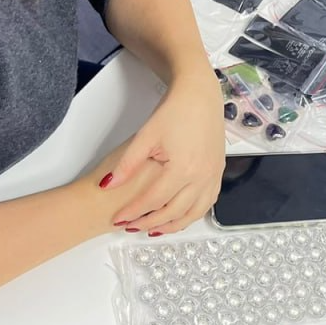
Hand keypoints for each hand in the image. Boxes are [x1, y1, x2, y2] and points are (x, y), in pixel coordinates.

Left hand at [98, 68, 225, 235]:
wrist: (200, 95)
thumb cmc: (175, 111)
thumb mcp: (145, 136)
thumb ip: (127, 164)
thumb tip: (106, 185)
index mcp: (183, 168)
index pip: (153, 200)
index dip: (133, 212)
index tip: (118, 218)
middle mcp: (202, 176)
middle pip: (173, 211)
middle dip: (150, 222)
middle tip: (131, 227)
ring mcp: (213, 175)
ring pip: (193, 213)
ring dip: (172, 225)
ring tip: (152, 229)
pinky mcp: (218, 172)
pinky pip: (206, 203)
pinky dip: (191, 215)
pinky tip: (178, 216)